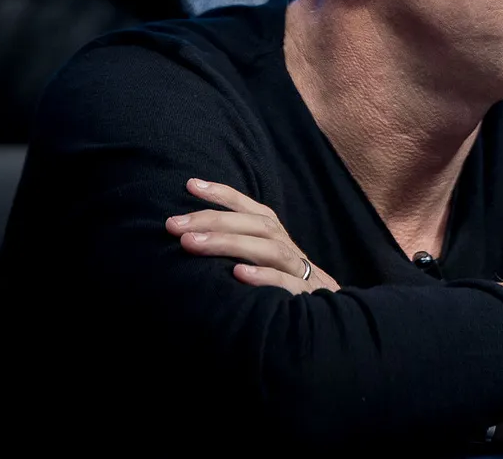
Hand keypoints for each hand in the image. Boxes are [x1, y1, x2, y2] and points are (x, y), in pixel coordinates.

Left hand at [166, 178, 338, 293]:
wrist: (329, 317)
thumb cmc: (283, 287)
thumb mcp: (263, 262)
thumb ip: (238, 247)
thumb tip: (193, 236)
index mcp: (274, 237)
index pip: (248, 208)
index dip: (222, 194)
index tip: (190, 185)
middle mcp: (286, 248)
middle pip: (254, 225)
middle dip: (213, 221)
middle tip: (174, 225)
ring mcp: (297, 272)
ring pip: (268, 250)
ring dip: (229, 244)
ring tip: (191, 244)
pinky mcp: (304, 297)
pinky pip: (286, 283)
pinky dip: (264, 277)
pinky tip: (239, 274)